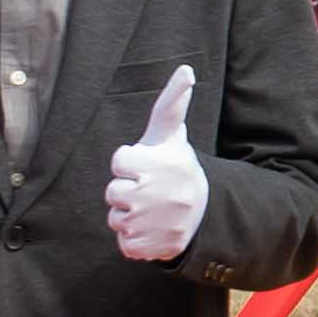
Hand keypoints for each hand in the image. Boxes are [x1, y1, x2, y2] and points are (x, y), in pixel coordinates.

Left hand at [103, 67, 204, 264]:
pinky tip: (154, 229)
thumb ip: (173, 101)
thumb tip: (187, 69)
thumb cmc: (176, 167)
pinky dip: (135, 239)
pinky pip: (123, 242)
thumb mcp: (172, 135)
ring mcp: (153, 223)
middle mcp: (157, 194)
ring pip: (116, 219)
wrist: (204, 212)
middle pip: (112, 193)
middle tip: (152, 190)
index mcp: (160, 164)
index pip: (118, 162)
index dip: (130, 163)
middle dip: (128, 192)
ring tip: (153, 210)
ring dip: (130, 217)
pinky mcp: (148, 247)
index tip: (150, 166)